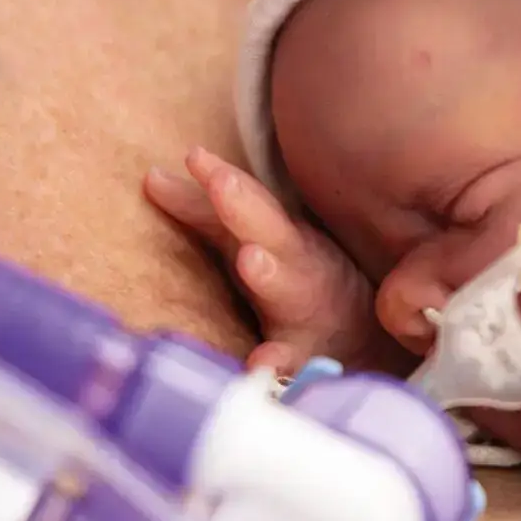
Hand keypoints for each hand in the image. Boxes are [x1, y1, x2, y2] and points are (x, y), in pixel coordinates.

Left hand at [143, 147, 411, 374]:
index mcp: (285, 240)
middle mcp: (299, 270)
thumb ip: (206, 214)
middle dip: (247, 209)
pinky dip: (281, 363)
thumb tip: (151, 176)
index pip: (249, 202)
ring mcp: (307, 314)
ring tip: (251, 259)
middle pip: (273, 234)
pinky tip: (258, 364)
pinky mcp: (308, 360)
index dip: (225, 182)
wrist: (368, 347)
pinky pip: (295, 363)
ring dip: (270, 274)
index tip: (195, 156)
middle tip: (222, 184)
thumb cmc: (303, 286)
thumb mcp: (260, 244)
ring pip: (290, 290)